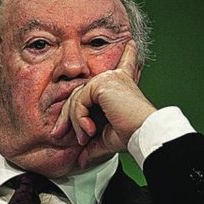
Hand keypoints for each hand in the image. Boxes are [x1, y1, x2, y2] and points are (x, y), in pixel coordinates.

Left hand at [50, 40, 156, 168]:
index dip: (128, 54)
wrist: (143, 133)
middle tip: (60, 134)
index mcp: (120, 85)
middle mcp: (115, 77)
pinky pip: (79, 101)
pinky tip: (89, 130)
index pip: (124, 64)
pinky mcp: (102, 84)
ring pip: (76, 98)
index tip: (132, 44)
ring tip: (84, 137)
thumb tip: (80, 160)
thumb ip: (91, 143)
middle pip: (80, 93)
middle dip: (67, 115)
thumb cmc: (131, 134)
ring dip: (74, 121)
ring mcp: (108, 78)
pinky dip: (78, 119)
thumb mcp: (106, 137)